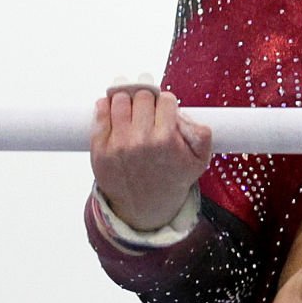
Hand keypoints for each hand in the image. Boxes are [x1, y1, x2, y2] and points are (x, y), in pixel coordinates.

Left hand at [90, 77, 213, 232]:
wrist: (144, 207)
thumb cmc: (170, 179)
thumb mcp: (198, 161)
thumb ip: (202, 133)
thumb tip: (180, 112)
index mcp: (165, 140)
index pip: (165, 99)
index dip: (165, 102)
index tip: (164, 109)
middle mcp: (140, 140)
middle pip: (142, 95)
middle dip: (146, 98)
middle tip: (147, 107)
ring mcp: (117, 144)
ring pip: (120, 99)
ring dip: (126, 98)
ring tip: (130, 107)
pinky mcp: (99, 148)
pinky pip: (100, 112)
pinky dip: (105, 105)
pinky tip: (112, 108)